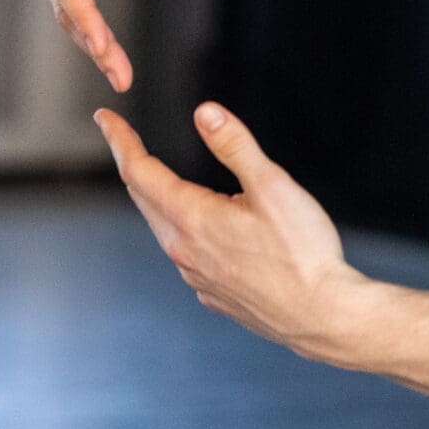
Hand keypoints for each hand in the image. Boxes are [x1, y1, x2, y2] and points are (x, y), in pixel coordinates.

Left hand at [97, 105, 365, 359]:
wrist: (323, 315)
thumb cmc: (303, 251)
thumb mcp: (274, 187)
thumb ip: (235, 146)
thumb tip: (204, 113)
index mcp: (193, 220)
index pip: (140, 172)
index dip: (120, 141)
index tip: (105, 118)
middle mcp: (184, 252)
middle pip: (144, 200)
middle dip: (133, 165)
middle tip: (124, 138)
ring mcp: (197, 278)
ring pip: (164, 229)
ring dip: (157, 200)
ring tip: (158, 178)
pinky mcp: (214, 295)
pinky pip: (187, 256)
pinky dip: (183, 232)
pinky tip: (201, 229)